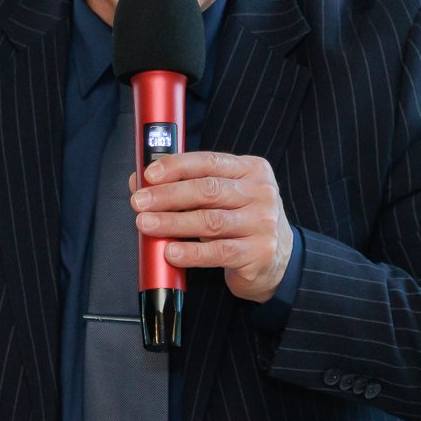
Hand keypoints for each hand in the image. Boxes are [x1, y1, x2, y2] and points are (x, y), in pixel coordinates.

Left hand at [129, 151, 293, 303]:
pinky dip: (191, 252)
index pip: (209, 162)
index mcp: (251, 170)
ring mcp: (262, 224)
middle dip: (168, 195)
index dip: (177, 166)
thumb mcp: (223, 197)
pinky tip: (171, 251)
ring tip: (146, 225)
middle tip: (140, 202)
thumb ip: (187, 185)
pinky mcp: (258, 253)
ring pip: (210, 221)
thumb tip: (139, 181)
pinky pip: (218, 252)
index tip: (150, 174)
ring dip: (172, 223)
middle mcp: (260, 193)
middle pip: (208, 190)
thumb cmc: (242, 221)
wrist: (280, 259)